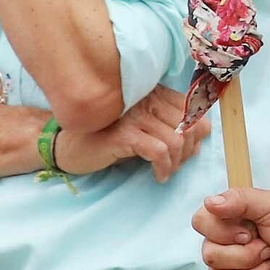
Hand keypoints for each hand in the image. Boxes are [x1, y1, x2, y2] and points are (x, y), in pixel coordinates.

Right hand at [54, 86, 210, 182]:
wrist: (69, 146)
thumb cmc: (109, 138)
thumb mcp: (143, 127)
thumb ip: (169, 126)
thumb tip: (199, 139)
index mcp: (155, 93)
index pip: (193, 109)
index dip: (197, 132)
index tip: (188, 150)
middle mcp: (147, 98)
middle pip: (188, 124)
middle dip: (189, 151)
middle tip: (176, 165)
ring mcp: (135, 115)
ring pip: (176, 139)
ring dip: (177, 162)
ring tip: (166, 171)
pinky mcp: (124, 134)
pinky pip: (159, 152)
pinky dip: (164, 167)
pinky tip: (158, 176)